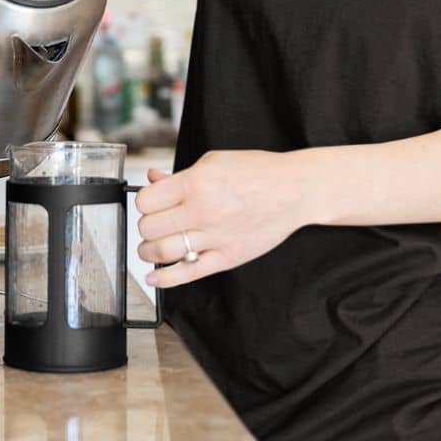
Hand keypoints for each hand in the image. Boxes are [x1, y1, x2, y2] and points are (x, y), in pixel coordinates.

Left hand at [135, 148, 309, 288]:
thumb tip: (152, 181)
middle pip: (149, 228)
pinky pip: (188, 273)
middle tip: (156, 222)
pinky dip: (165, 278)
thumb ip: (180, 175)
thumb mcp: (215, 161)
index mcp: (197, 182)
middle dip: (147, 225)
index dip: (145, 201)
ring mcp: (215, 237)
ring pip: (161, 252)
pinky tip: (154, 276)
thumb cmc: (258, 172)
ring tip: (152, 246)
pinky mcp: (227, 257)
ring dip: (148, 251)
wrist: (295, 189)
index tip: (151, 202)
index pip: (146, 200)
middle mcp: (203, 211)